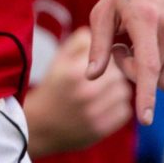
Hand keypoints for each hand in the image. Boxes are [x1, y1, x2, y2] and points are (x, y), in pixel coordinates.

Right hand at [24, 29, 136, 150]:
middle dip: (113, 75)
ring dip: (116, 91)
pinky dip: (117, 108)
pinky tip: (103, 107)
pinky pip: (124, 112)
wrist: (40, 126)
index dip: (107, 58)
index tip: (101, 63)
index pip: (108, 57)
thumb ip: (80, 41)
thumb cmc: (53, 87)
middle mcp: (85, 93)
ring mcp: (93, 114)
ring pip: (124, 93)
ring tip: (102, 93)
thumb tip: (105, 33)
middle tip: (103, 79)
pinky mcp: (101, 129)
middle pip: (118, 76)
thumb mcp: (59, 60)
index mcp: (73, 73)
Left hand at [87, 0, 163, 124]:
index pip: (148, 66)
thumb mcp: (102, 12)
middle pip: (157, 79)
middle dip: (137, 74)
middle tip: (125, 49)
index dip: (146, 95)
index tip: (145, 119)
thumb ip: (97, 46)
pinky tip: (161, 49)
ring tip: (144, 47)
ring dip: (157, 74)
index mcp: (147, 21)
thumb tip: (92, 78)